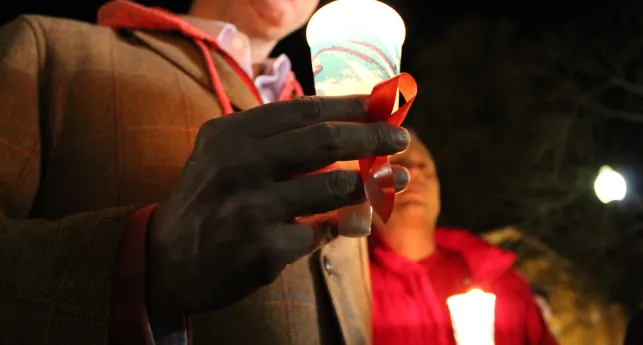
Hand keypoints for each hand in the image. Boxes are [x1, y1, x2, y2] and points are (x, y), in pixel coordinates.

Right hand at [146, 95, 410, 316]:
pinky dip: (339, 227)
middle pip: (324, 142)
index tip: (383, 105)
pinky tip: (346, 224)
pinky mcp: (263, 248)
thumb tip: (345, 133)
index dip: (351, 106)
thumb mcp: (225, 157)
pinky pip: (320, 232)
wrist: (166, 261)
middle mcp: (238, 165)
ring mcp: (250, 208)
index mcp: (231, 134)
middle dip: (372, 138)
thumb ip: (275, 142)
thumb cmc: (209, 201)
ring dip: (373, 183)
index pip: (304, 111)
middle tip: (400, 138)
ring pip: (333, 188)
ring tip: (399, 179)